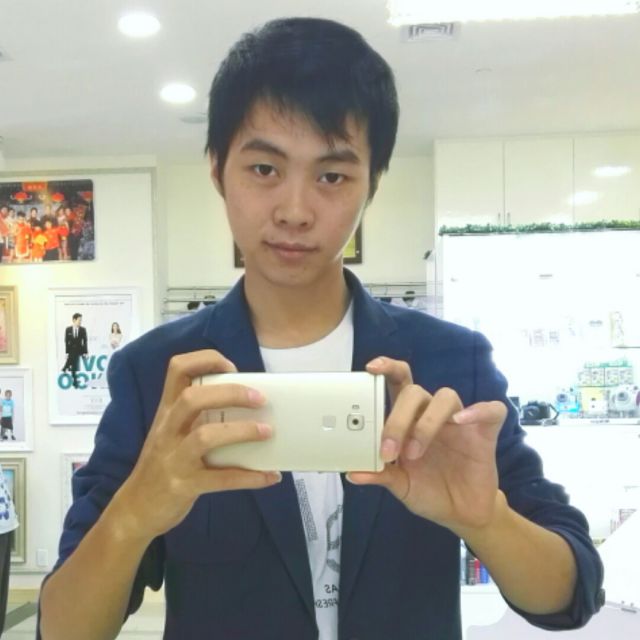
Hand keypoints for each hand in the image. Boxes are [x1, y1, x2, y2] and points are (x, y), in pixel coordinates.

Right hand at [114, 350, 279, 539]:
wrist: (134, 509)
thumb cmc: (161, 464)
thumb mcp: (170, 433)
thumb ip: (196, 416)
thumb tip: (244, 403)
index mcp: (167, 411)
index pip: (177, 369)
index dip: (205, 360)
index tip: (232, 368)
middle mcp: (167, 430)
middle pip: (192, 398)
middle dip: (230, 393)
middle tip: (260, 399)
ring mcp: (173, 459)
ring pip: (205, 437)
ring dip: (241, 431)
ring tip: (267, 431)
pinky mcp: (184, 486)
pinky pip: (220, 480)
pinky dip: (249, 477)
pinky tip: (270, 476)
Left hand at [348, 357, 506, 534]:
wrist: (460, 513)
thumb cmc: (429, 490)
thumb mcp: (400, 485)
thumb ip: (379, 475)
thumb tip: (351, 473)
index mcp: (408, 419)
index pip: (397, 383)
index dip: (386, 369)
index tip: (370, 368)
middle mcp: (431, 414)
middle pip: (414, 392)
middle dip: (397, 418)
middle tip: (388, 449)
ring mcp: (459, 420)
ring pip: (445, 397)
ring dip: (426, 423)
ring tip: (414, 452)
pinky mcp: (484, 433)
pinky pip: (490, 410)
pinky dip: (477, 410)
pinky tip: (462, 421)